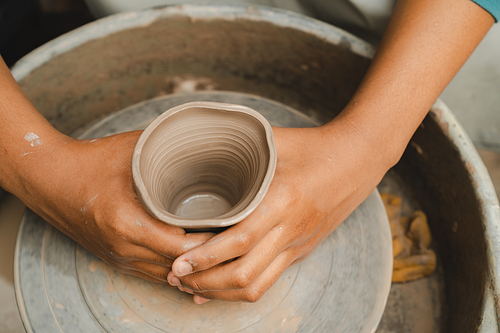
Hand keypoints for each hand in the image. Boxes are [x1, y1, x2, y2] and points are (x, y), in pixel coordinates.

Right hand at [12, 130, 212, 282]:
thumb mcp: (134, 152)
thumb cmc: (92, 162)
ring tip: (219, 253)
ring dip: (193, 268)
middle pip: (178, 267)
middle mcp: (124, 248)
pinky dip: (176, 271)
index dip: (211, 244)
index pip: (182, 248)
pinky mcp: (116, 260)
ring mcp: (119, 258)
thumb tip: (204, 141)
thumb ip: (168, 151)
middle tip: (233, 242)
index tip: (232, 229)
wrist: (51, 180)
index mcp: (128, 223)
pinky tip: (195, 262)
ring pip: (167, 276)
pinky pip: (153, 274)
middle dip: (208, 258)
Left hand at [167, 120, 392, 302]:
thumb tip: (196, 146)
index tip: (177, 262)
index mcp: (282, 200)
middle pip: (243, 273)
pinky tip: (219, 290)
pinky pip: (269, 282)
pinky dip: (241, 290)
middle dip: (204, 281)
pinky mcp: (301, 251)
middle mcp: (290, 229)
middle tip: (174, 276)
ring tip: (191, 286)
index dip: (204, 257)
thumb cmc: (311, 145)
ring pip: (256, 286)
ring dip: (220, 292)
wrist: (358, 158)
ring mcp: (298, 244)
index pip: (238, 241)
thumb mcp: (272, 142)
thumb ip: (237, 148)